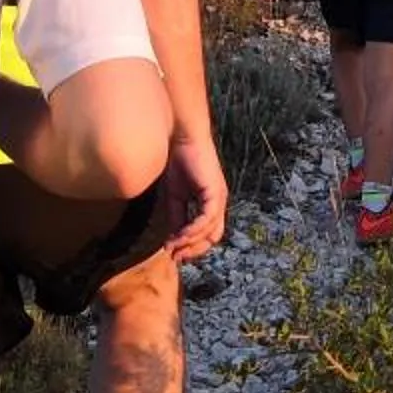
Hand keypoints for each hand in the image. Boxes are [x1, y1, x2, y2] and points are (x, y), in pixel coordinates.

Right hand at [161, 130, 229, 262]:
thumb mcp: (175, 196)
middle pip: (213, 237)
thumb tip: (173, 239)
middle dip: (194, 250)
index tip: (173, 253)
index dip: (192, 246)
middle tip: (174, 256)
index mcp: (211, 203)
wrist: (181, 136)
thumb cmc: (178, 160)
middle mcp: (219, 202)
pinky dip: (193, 230)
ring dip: (190, 243)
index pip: (208, 233)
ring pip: (211, 231)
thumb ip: (177, 216)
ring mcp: (219, 197)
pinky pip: (207, 219)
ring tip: (172, 248)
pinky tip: (179, 235)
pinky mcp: (215, 192)